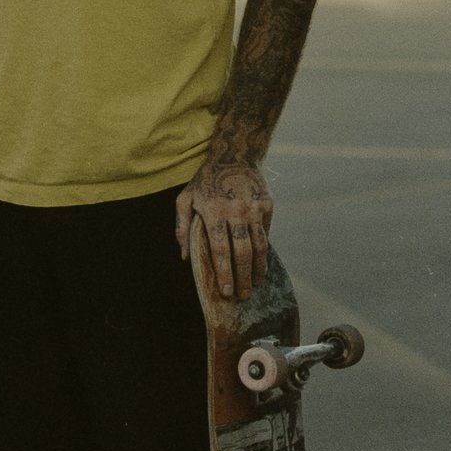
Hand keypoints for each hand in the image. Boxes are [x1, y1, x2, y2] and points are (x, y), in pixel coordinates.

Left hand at [175, 154, 270, 300]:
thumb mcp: (186, 198)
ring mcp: (254, 208)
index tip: (226, 291)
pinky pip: (266, 233)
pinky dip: (264, 251)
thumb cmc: (206, 180)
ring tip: (255, 284)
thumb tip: (184, 257)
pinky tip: (260, 264)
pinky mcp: (267, 205)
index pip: (220, 249)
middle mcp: (236, 212)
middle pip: (242, 252)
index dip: (224, 272)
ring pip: (259, 246)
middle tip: (242, 295)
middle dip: (243, 278)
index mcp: (214, 212)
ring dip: (258, 269)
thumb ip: (182, 227)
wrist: (235, 154)